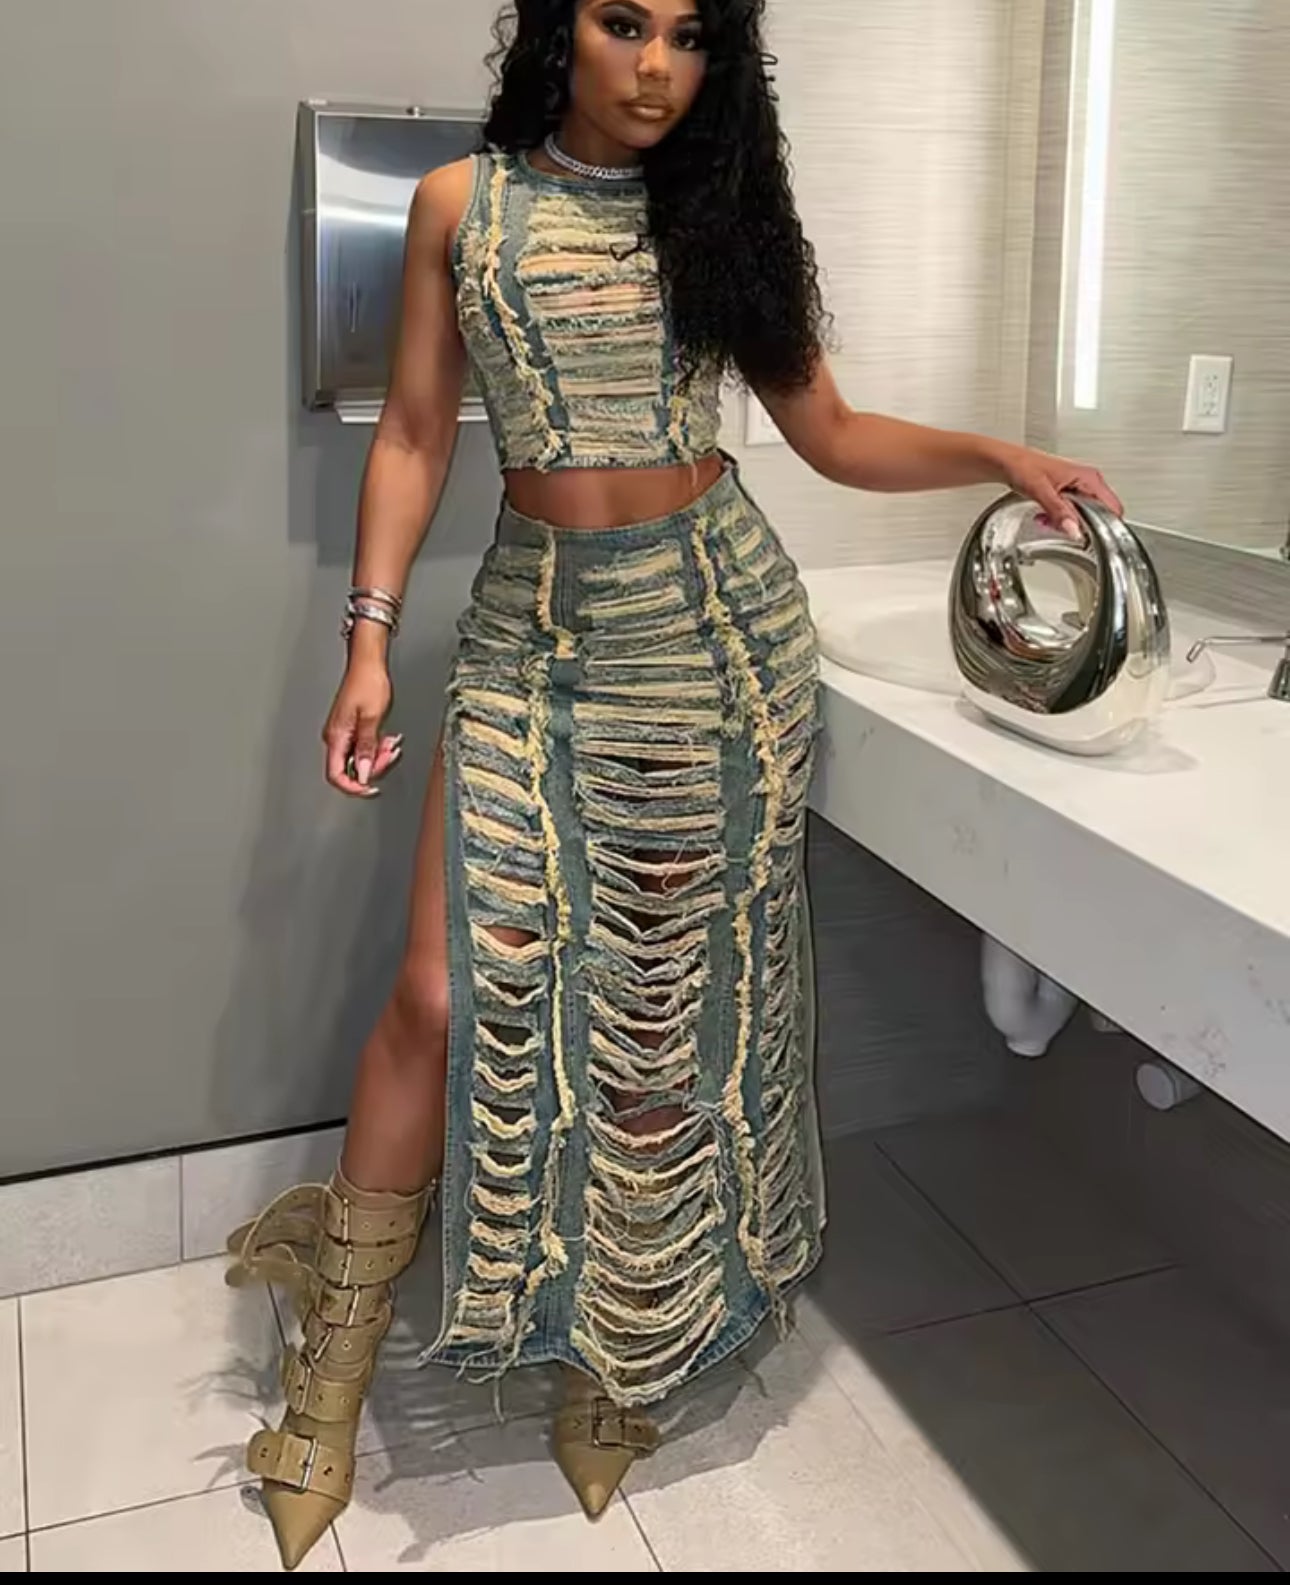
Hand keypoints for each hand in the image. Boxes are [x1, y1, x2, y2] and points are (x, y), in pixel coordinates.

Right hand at [322, 659, 401, 797]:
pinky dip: (376, 746)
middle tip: (388, 754)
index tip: (370, 790)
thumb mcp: (371, 718)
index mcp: (336, 736)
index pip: (337, 775)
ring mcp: (343, 733)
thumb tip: (364, 773)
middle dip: (374, 766)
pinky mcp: (352, 728)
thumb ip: (367, 748)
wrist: (368, 664)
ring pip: (360, 758)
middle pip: (351, 768)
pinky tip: (385, 738)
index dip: (353, 787)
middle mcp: (336, 736)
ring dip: (378, 755)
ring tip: (390, 742)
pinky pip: (363, 747)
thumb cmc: (368, 682)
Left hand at [991, 442, 1123, 538]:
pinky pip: (1073, 515)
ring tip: (1047, 518)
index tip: (1087, 536)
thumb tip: (1074, 529)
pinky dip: (1060, 520)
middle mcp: (1089, 482)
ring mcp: (1080, 489)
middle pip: (1099, 516)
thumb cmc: (1023, 466)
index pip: (1113, 508)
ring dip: (1066, 524)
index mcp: (1090, 478)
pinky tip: (1046, 517)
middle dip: (1080, 527)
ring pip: (1084, 517)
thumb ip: (1058, 511)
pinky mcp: (1069, 495)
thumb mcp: (1041, 490)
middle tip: (1058, 525)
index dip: (1105, 526)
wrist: (1009, 463)